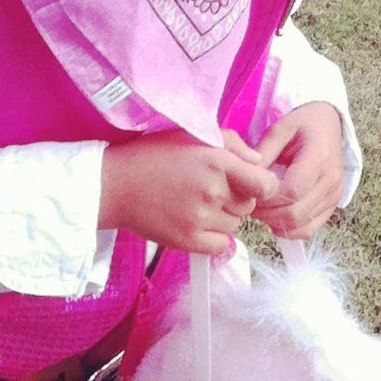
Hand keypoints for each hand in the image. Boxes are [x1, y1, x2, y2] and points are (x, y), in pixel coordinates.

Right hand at [98, 130, 279, 255]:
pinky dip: (212, 238)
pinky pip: (220, 245)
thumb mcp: (192, 135)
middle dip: (236, 200)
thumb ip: (232, 143)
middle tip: (208, 191)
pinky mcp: (188, 240)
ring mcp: (200, 217)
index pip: (265, 185)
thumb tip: (259, 162)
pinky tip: (193, 222)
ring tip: (194, 205)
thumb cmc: (153, 155)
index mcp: (217, 161)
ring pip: (234, 226)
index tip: (249, 185)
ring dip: (221, 218)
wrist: (114, 185)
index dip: (261, 186)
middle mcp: (212, 190)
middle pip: (249, 206)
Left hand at [249, 103, 346, 240]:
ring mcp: (334, 196)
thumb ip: (262, 154)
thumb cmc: (302, 125)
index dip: (266, 198)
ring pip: (301, 226)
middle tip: (249, 204)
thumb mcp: (279, 129)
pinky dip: (288, 229)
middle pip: (295, 213)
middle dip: (266, 214)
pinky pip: (309, 230)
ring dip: (275, 223)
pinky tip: (275, 216)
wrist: (328, 126)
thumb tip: (245, 179)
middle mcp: (331, 180)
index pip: (292, 191)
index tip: (249, 192)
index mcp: (320, 157)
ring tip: (261, 208)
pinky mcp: (332, 206)